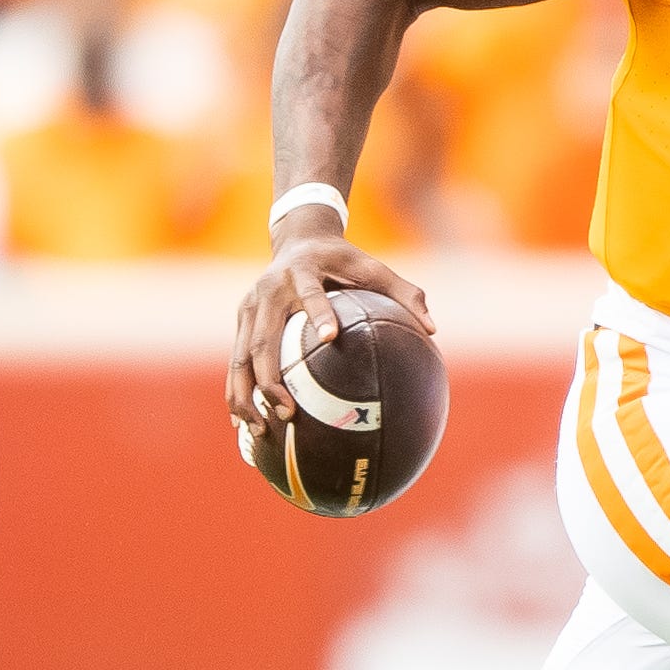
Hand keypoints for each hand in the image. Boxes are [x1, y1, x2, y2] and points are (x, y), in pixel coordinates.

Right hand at [227, 212, 434, 433]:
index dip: (318, 314)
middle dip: (270, 379)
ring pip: (239, 359)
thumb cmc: (343, 260)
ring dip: (246, 396)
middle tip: (288, 412)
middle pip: (260, 340)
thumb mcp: (374, 268)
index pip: (309, 294)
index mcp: (302, 272)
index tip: (331, 338)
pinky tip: (245, 424)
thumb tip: (433, 329)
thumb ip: (405, 294)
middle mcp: (268, 291)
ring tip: (258, 431)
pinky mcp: (241, 321)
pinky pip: (236, 364)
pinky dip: (238, 394)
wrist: (299, 238)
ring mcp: (249, 308)